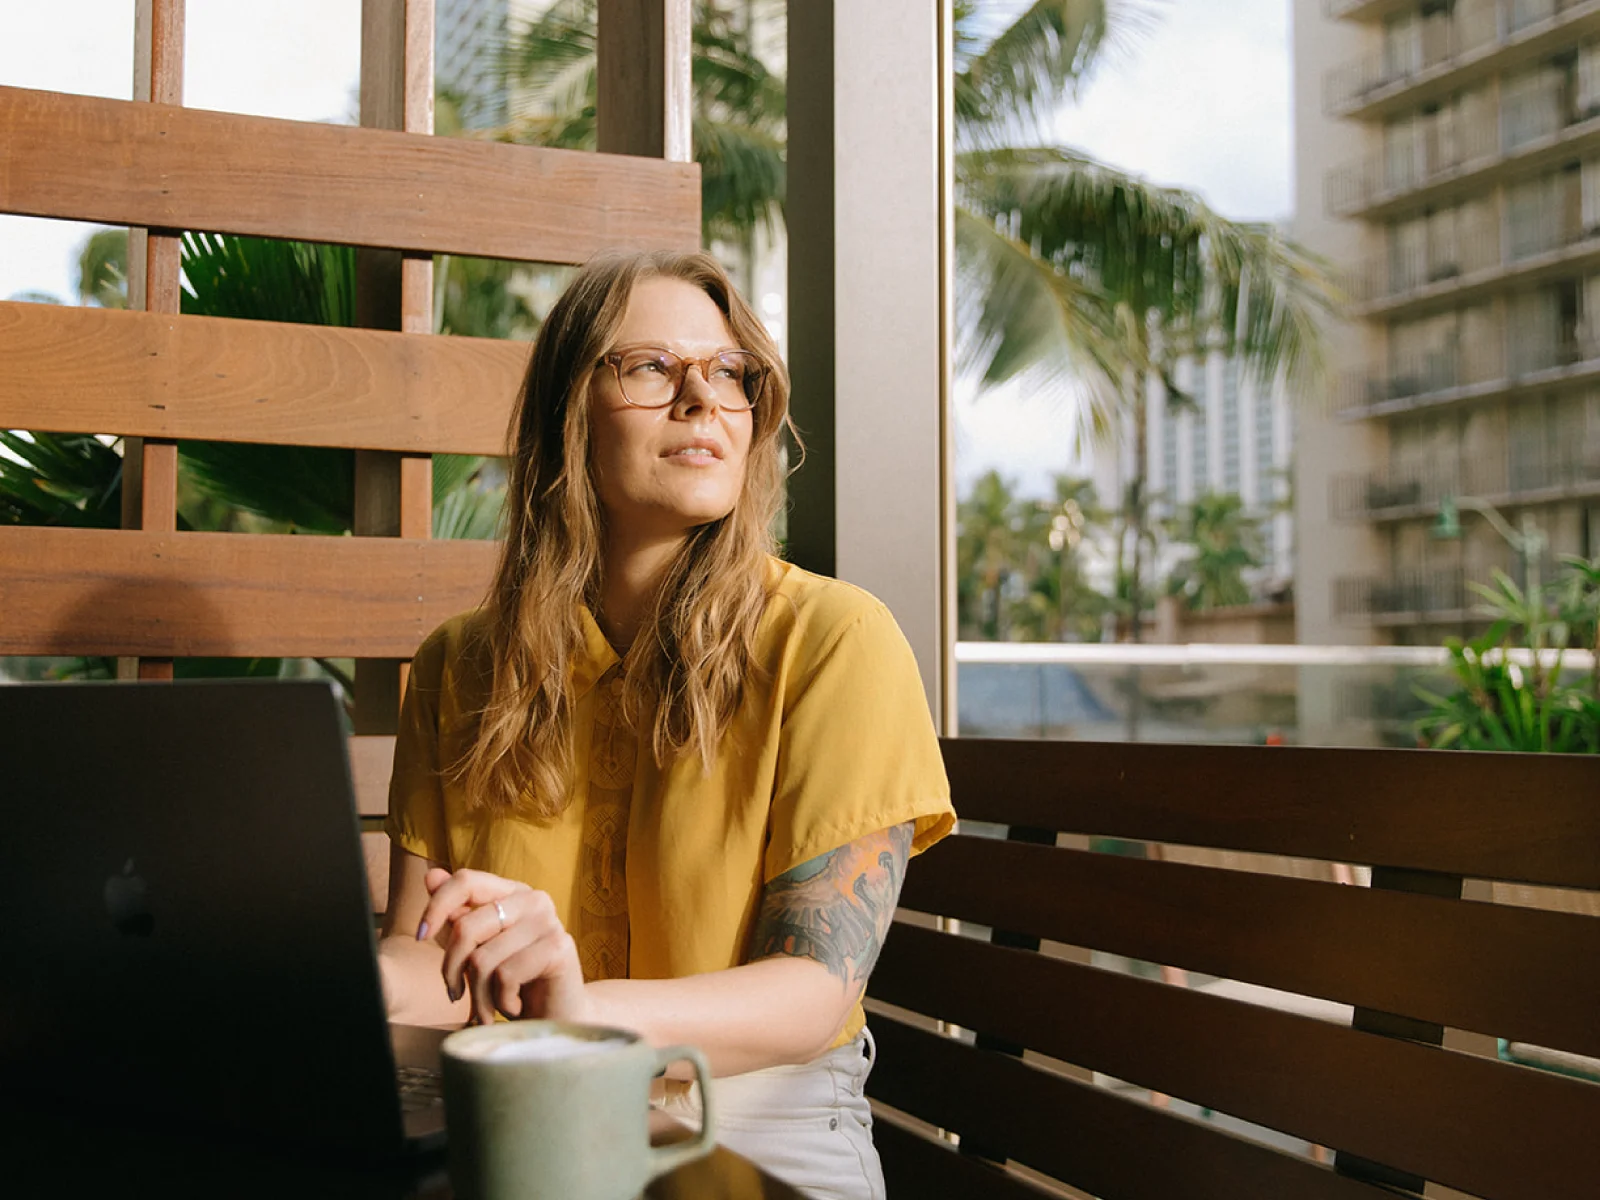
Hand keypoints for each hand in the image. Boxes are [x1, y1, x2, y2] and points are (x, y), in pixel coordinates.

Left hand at [417, 867, 590, 1026]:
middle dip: (452, 969)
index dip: (436, 906)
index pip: (466, 881)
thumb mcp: (477, 949)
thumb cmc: (513, 984)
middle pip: (466, 927)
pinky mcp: (558, 947)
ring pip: (483, 958)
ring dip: (478, 996)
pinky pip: (505, 975)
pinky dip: (501, 1002)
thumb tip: (431, 876)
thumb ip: (456, 916)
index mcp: (511, 893)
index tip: (420, 937)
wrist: (555, 1018)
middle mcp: (533, 899)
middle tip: (455, 994)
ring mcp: (548, 921)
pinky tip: (514, 1007)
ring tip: (487, 1010)